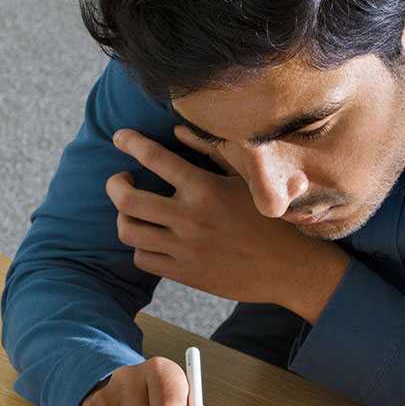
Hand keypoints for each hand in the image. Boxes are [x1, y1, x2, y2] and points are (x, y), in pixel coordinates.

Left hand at [108, 127, 349, 318]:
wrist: (289, 268)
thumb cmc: (269, 218)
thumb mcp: (246, 179)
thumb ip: (210, 152)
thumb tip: (176, 131)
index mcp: (205, 188)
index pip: (154, 158)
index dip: (130, 143)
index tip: (120, 138)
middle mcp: (190, 218)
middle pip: (127, 200)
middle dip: (115, 185)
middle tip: (121, 180)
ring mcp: (184, 249)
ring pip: (129, 232)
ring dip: (124, 218)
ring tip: (133, 212)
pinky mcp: (185, 274)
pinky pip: (142, 260)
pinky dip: (140, 247)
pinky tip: (151, 239)